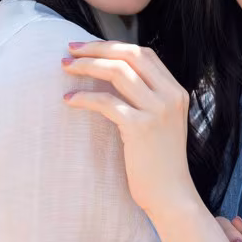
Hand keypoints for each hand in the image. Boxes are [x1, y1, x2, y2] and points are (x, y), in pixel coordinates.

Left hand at [62, 41, 194, 215]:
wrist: (171, 195)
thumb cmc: (159, 163)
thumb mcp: (161, 123)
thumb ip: (148, 99)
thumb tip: (113, 77)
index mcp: (176, 91)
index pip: (144, 53)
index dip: (113, 46)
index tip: (88, 47)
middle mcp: (170, 96)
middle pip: (130, 55)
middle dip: (97, 48)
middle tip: (70, 49)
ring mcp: (157, 111)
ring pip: (117, 72)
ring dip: (87, 66)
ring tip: (65, 68)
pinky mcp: (140, 128)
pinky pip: (106, 102)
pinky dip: (83, 97)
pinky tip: (68, 100)